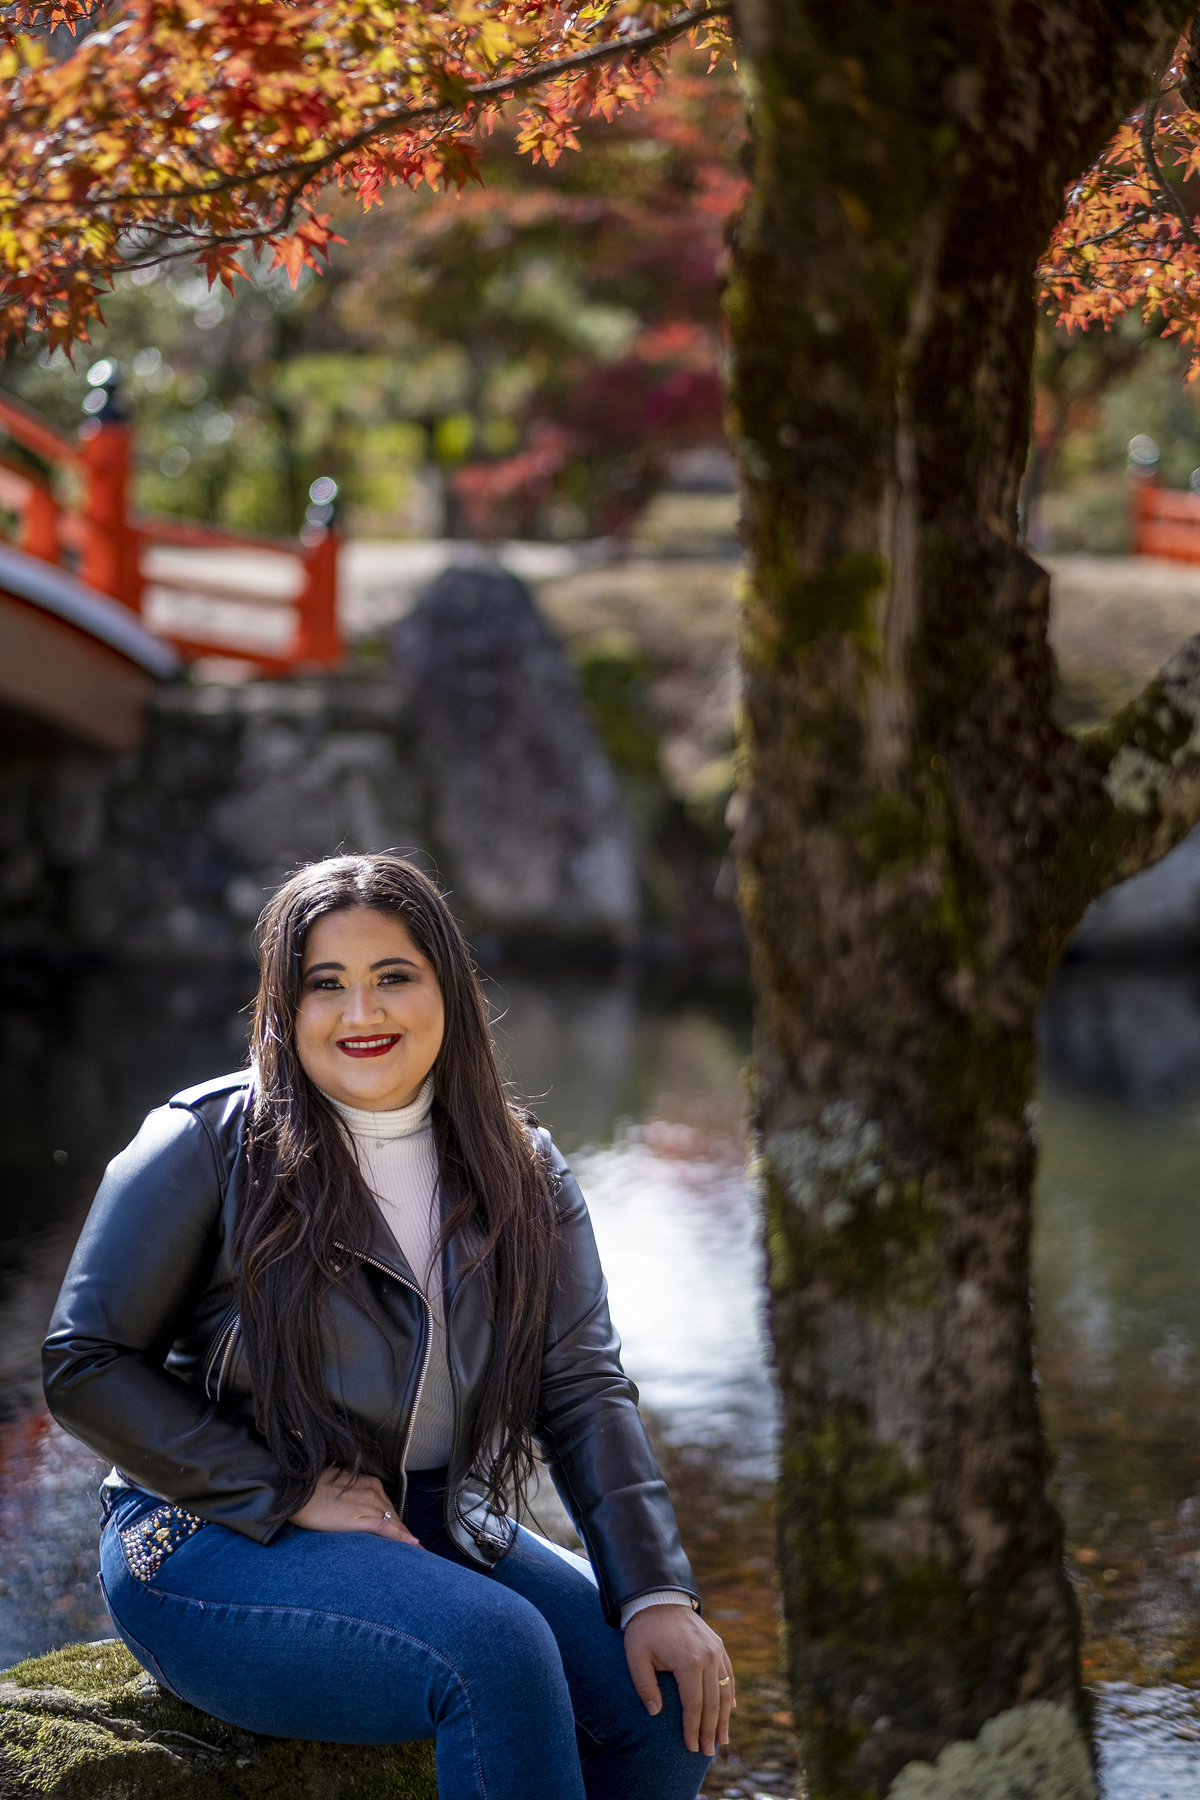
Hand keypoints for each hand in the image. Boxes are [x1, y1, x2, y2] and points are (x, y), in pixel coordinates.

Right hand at [288, 1468, 419, 1544]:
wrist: (298, 1490)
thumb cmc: (312, 1489)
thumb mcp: (337, 1487)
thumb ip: (350, 1496)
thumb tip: (351, 1506)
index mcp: (368, 1484)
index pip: (388, 1507)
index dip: (398, 1523)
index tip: (406, 1535)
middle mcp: (373, 1492)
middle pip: (394, 1516)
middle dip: (405, 1532)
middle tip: (416, 1548)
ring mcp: (368, 1504)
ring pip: (394, 1523)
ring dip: (407, 1538)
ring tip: (418, 1552)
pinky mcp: (360, 1517)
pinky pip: (386, 1528)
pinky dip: (401, 1537)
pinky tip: (412, 1545)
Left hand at [623, 1604, 734, 1756]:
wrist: (658, 1598)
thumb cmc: (644, 1630)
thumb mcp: (636, 1657)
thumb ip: (644, 1686)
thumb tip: (655, 1713)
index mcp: (688, 1662)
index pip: (693, 1706)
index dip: (692, 1729)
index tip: (690, 1748)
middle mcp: (708, 1657)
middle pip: (712, 1703)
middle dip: (710, 1731)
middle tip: (708, 1752)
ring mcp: (716, 1650)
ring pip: (724, 1691)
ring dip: (724, 1717)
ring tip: (722, 1739)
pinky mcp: (718, 1645)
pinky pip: (728, 1675)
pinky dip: (730, 1694)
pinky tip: (731, 1710)